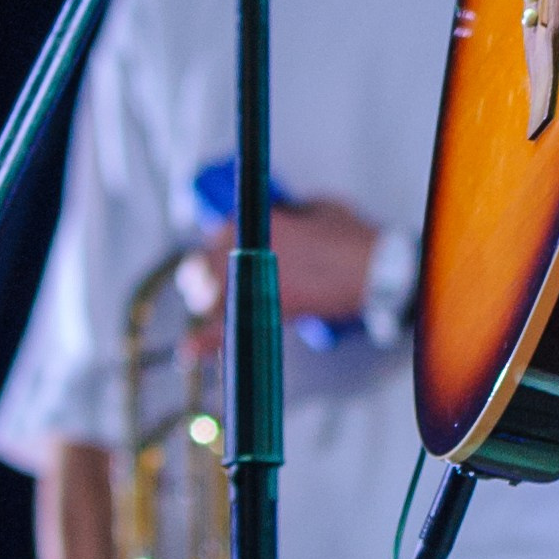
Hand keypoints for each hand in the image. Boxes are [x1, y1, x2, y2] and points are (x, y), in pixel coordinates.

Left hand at [196, 196, 377, 326]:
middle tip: (219, 277)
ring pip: (208, 296)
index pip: (219, 231)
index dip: (220, 241)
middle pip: (203, 264)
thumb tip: (284, 220)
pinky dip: (205, 342)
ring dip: (209, 300)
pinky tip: (187, 350)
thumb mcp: (319, 207)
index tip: (225, 245)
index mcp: (257, 223)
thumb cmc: (350, 238)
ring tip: (218, 303)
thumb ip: (290, 214)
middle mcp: (246, 253)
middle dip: (206, 271)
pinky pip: (224, 331)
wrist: (370, 271)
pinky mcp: (266, 313)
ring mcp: (253, 285)